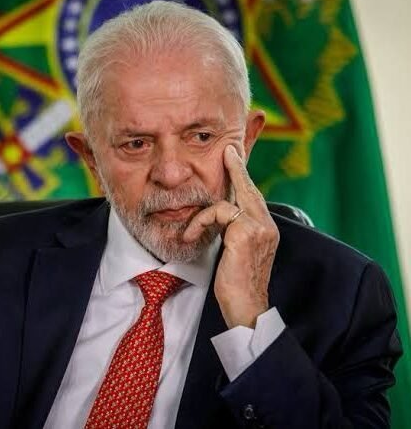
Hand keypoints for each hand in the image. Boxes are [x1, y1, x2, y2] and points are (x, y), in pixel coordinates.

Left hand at [183, 145, 279, 328]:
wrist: (246, 308)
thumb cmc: (236, 284)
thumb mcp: (235, 252)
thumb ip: (233, 231)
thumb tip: (220, 215)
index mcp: (266, 229)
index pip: (254, 196)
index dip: (244, 176)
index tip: (236, 156)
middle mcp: (267, 225)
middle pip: (249, 188)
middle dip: (237, 167)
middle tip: (229, 149)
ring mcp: (259, 227)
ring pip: (226, 202)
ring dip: (201, 216)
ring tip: (189, 233)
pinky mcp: (246, 233)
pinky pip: (217, 213)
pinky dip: (200, 222)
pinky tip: (191, 238)